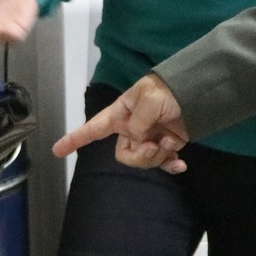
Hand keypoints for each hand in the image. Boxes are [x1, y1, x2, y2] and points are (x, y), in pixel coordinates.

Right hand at [52, 74, 191, 172]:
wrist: (199, 92)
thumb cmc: (169, 90)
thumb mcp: (148, 99)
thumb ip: (138, 123)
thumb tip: (137, 140)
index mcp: (121, 114)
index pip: (94, 128)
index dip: (76, 139)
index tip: (57, 150)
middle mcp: (132, 128)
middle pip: (123, 154)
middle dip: (140, 156)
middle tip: (155, 145)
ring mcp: (150, 138)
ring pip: (143, 161)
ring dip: (158, 157)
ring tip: (171, 143)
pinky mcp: (167, 145)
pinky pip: (162, 163)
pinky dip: (171, 165)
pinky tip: (181, 163)